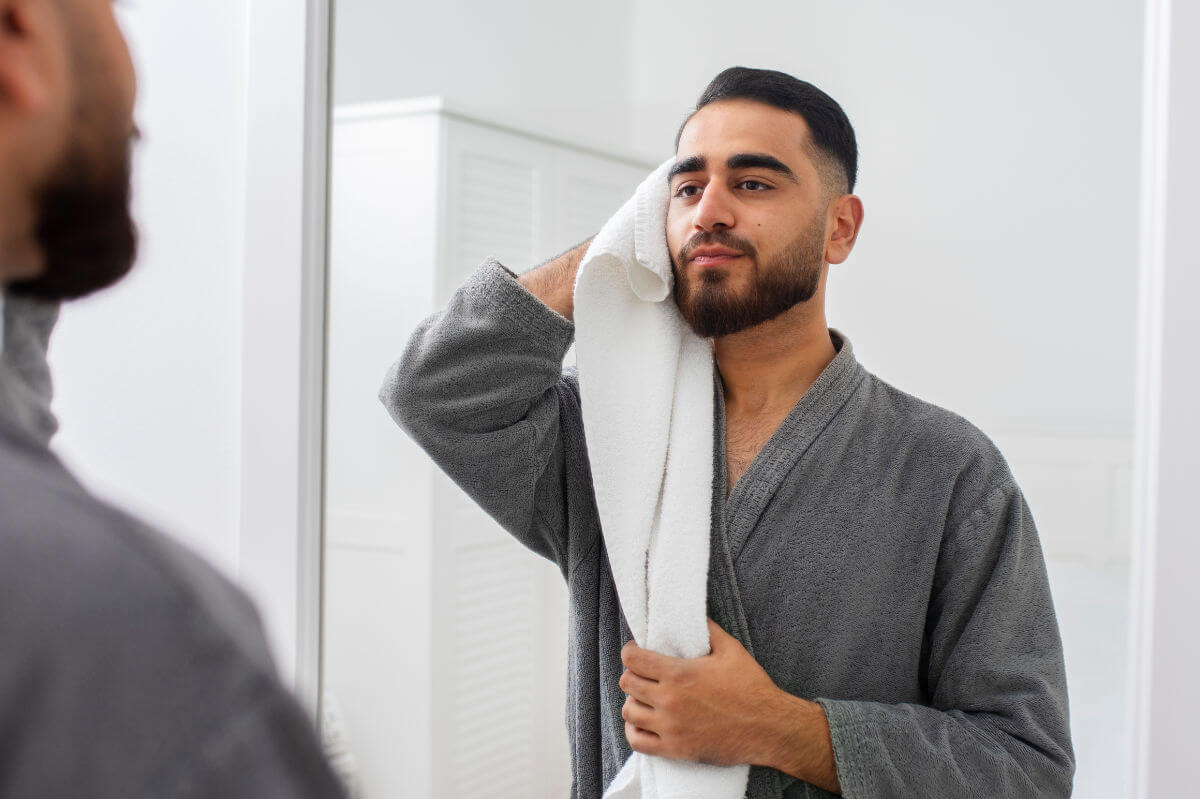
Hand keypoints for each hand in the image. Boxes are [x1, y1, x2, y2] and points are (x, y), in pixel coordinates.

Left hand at [619, 618, 787, 766]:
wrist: (769, 728)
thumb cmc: (752, 687)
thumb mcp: (731, 649)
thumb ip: (708, 630)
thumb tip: (693, 615)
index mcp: (678, 673)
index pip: (633, 659)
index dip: (630, 651)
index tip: (635, 651)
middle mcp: (669, 700)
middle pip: (627, 683)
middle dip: (632, 674)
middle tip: (642, 674)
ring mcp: (670, 727)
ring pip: (629, 712)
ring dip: (634, 702)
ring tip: (644, 698)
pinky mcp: (675, 749)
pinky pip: (637, 742)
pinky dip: (634, 731)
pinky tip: (643, 723)